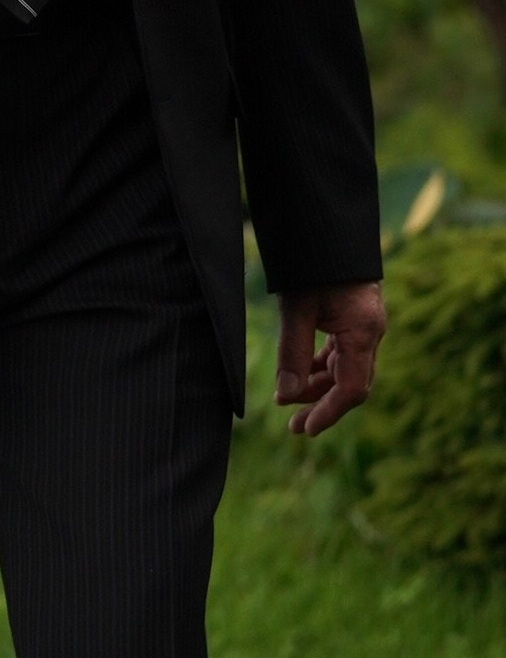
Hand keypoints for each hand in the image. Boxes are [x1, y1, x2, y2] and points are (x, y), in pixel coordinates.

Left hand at [275, 279, 385, 437]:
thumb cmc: (312, 265)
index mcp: (363, 331)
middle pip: (351, 383)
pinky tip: (301, 377)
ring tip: (287, 402)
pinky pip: (342, 354)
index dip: (329, 412)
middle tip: (294, 427)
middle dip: (322, 406)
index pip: (353, 388)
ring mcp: (365, 326)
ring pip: (345, 369)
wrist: (328, 229)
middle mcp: (371, 332)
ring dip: (319, 387)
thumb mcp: (297, 308)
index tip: (305, 429)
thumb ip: (293, 353)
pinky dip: (321, 368)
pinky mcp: (355, 319)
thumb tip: (286, 396)